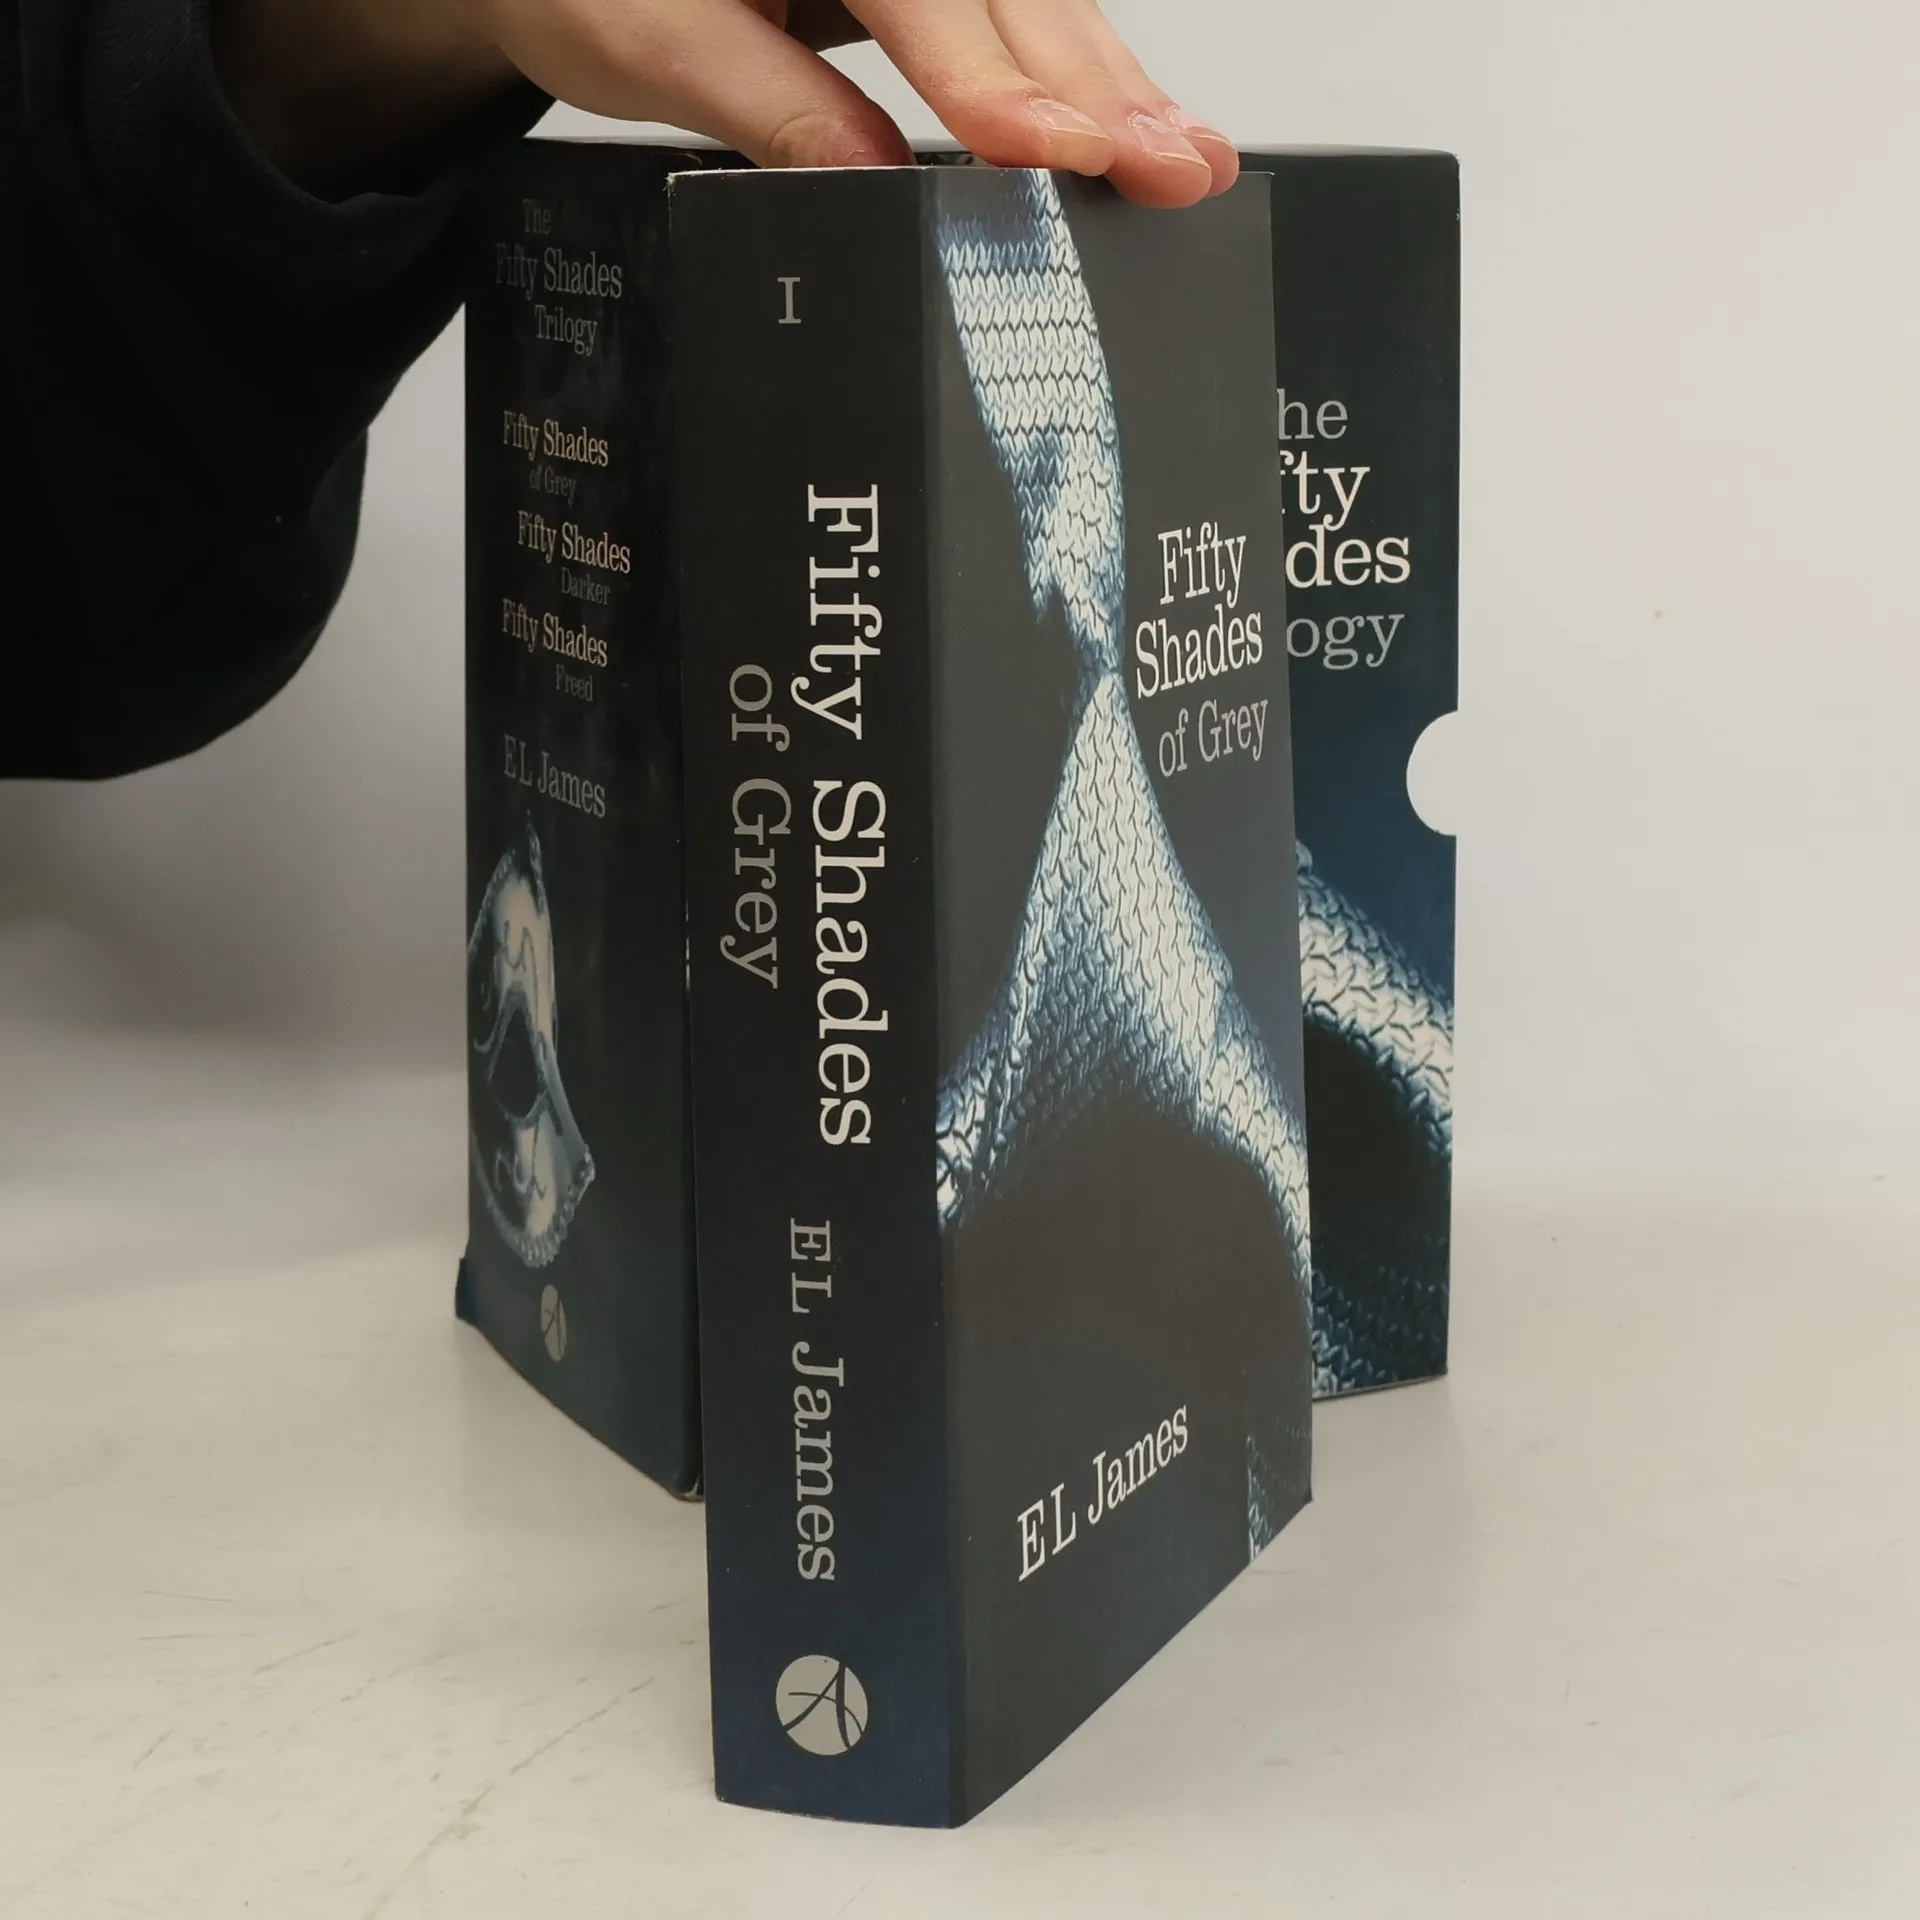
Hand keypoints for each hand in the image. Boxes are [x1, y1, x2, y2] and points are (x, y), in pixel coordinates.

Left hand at [213, 0, 1237, 207]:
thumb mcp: (652, 42)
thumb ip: (771, 109)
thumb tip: (872, 184)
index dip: (995, 81)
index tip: (1054, 152)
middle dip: (1099, 86)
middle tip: (1175, 166)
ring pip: (1034, 2)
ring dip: (1112, 85)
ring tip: (1185, 157)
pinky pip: (1014, 19)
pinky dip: (1074, 78)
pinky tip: (1125, 124)